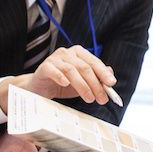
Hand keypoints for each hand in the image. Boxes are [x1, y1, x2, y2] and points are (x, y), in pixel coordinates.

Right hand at [0, 45, 116, 112]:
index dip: (104, 73)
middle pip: (84, 67)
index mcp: (79, 53)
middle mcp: (67, 53)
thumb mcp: (83, 82)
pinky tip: (66, 84)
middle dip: (95, 84)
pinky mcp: (44, 67)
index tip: (112, 84)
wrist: (40, 88)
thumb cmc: (63, 84)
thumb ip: (96, 78)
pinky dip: (60, 76)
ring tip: (89, 99)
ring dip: (82, 85)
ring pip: (71, 70)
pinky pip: (53, 70)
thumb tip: (111, 75)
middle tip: (101, 99)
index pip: (94, 62)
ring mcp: (55, 58)